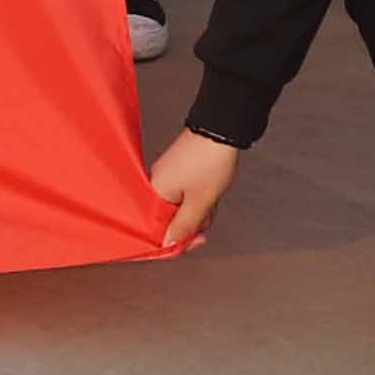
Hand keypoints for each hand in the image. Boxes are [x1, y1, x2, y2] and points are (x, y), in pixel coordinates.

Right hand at [145, 129, 240, 250]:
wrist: (219, 131)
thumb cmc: (208, 163)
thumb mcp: (200, 203)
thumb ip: (184, 227)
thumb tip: (169, 244)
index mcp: (155, 193)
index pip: (159, 228)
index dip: (179, 239)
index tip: (197, 241)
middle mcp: (156, 185)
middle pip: (171, 219)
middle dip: (194, 223)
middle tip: (208, 216)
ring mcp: (167, 177)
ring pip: (181, 208)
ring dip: (199, 209)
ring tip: (212, 199)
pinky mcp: (176, 171)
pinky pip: (185, 195)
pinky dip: (198, 198)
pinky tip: (210, 193)